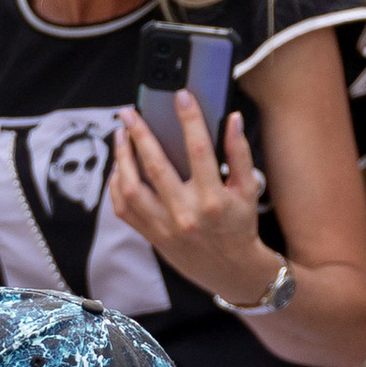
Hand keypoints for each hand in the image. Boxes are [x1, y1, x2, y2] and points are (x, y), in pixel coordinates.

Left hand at [109, 94, 275, 299]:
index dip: (190, 120)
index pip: (199, 150)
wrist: (230, 270)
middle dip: (139, 135)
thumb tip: (232, 118)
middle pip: (155, 167)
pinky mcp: (151, 236)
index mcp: (213, 200)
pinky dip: (117, 185)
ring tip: (119, 136)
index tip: (180, 96)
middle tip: (129, 112)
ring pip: (131, 189)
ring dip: (121, 159)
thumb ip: (239, 153)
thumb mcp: (248, 189)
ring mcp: (164, 227)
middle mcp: (185, 214)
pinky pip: (124, 209)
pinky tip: (119, 166)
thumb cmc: (240, 225)